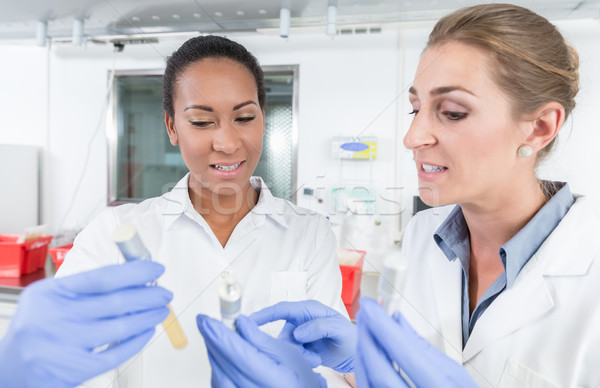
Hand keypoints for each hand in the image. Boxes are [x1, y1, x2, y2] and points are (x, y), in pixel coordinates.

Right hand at [0, 260, 171, 387]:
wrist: (8, 369)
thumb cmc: (36, 330)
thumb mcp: (50, 299)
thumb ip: (85, 289)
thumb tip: (132, 278)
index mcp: (52, 294)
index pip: (102, 277)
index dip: (135, 271)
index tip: (155, 268)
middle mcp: (56, 317)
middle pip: (116, 301)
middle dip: (149, 294)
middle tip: (165, 292)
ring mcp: (65, 345)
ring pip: (120, 326)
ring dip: (148, 316)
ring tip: (161, 310)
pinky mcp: (74, 370)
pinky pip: (116, 353)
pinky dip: (137, 340)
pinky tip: (147, 331)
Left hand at [196, 314, 325, 387]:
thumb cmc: (301, 382)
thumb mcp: (288, 354)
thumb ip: (261, 339)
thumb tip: (241, 323)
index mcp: (272, 381)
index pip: (238, 353)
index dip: (219, 334)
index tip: (206, 320)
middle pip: (223, 364)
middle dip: (213, 340)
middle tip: (207, 323)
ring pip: (217, 375)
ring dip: (214, 353)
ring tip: (218, 338)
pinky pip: (219, 384)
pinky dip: (218, 368)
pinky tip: (222, 356)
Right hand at [250, 300, 355, 372]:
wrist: (352, 352)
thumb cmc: (348, 336)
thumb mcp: (338, 329)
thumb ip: (319, 327)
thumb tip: (298, 332)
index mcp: (308, 309)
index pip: (282, 309)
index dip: (264, 315)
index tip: (248, 321)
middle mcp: (299, 320)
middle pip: (282, 333)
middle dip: (292, 348)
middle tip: (310, 356)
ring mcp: (297, 333)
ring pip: (285, 347)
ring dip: (299, 355)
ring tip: (316, 359)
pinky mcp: (297, 346)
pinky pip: (290, 354)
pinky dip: (300, 360)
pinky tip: (315, 360)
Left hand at [355, 297, 477, 387]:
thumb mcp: (454, 372)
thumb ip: (422, 346)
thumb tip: (397, 320)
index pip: (405, 353)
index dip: (383, 326)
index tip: (371, 307)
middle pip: (380, 369)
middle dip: (368, 336)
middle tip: (365, 312)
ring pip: (368, 381)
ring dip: (363, 351)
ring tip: (364, 327)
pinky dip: (364, 369)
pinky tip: (366, 352)